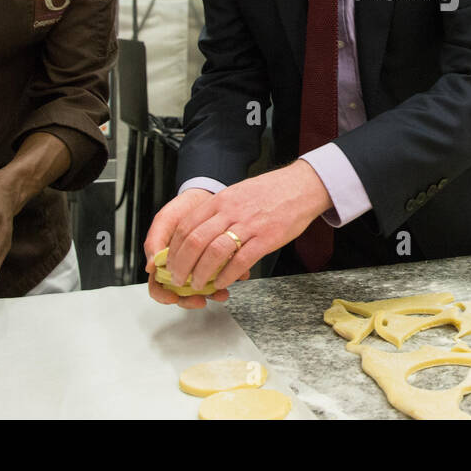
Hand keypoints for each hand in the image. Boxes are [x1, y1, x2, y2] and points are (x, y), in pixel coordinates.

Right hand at [144, 188, 241, 308]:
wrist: (208, 196)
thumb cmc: (184, 209)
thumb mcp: (166, 220)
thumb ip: (155, 241)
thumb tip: (150, 266)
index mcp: (165, 262)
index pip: (159, 287)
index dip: (164, 295)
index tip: (173, 297)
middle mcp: (183, 268)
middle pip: (181, 293)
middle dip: (190, 299)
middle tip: (200, 299)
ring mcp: (201, 267)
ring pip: (203, 289)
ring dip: (212, 293)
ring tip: (221, 292)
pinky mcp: (219, 263)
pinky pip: (225, 275)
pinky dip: (230, 277)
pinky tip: (237, 274)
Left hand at [146, 162, 331, 307]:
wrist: (301, 186)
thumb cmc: (269, 192)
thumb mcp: (236, 194)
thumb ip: (218, 212)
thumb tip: (196, 234)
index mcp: (220, 200)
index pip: (186, 225)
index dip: (174, 248)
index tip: (169, 263)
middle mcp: (230, 211)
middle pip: (194, 241)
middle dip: (181, 265)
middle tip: (178, 279)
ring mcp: (248, 225)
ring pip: (214, 253)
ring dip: (201, 273)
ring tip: (197, 284)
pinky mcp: (266, 238)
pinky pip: (241, 260)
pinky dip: (227, 275)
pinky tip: (222, 282)